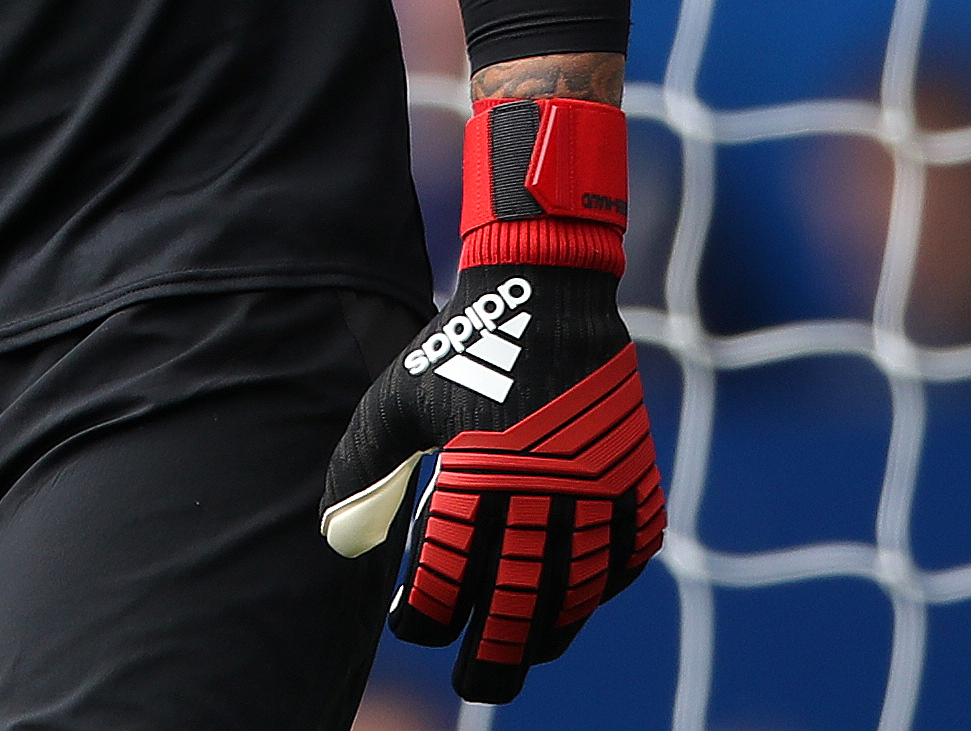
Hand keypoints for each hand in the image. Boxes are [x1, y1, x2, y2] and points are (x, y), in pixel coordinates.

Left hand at [321, 94, 664, 702]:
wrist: (545, 286)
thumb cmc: (460, 343)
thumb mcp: (397, 400)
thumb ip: (364, 470)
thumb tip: (338, 543)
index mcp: (479, 475)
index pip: (447, 578)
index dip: (425, 616)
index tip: (411, 625)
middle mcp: (542, 489)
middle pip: (517, 603)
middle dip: (493, 656)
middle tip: (477, 684)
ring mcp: (596, 484)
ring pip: (578, 588)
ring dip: (553, 629)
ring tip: (528, 651)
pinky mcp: (633, 471)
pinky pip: (629, 549)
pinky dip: (609, 581)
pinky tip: (584, 596)